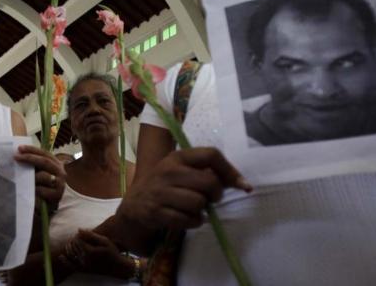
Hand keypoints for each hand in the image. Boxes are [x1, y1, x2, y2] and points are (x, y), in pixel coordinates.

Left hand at [14, 145, 65, 208]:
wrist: (49, 207)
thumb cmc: (42, 188)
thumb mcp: (39, 174)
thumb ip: (33, 165)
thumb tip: (19, 153)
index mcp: (57, 164)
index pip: (45, 153)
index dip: (32, 150)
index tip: (19, 148)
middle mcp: (61, 172)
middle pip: (45, 161)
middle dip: (29, 158)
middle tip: (16, 157)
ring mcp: (60, 184)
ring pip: (44, 176)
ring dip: (32, 177)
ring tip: (21, 178)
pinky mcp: (57, 195)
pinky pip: (42, 190)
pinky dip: (34, 190)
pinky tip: (28, 191)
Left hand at [67, 230, 133, 278]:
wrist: (117, 266)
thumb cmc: (112, 251)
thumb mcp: (104, 241)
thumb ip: (91, 235)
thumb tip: (78, 229)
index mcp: (89, 251)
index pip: (77, 240)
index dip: (78, 235)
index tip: (81, 233)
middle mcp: (84, 259)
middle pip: (73, 246)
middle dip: (74, 240)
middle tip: (78, 237)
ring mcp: (83, 266)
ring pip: (71, 254)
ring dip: (69, 247)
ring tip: (72, 242)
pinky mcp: (84, 270)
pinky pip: (71, 266)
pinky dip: (65, 261)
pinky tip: (61, 256)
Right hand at [116, 147, 251, 230]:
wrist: (134, 205)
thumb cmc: (165, 186)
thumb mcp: (181, 171)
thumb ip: (206, 172)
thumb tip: (242, 183)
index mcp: (178, 157)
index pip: (211, 154)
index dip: (230, 170)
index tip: (242, 185)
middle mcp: (168, 171)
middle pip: (209, 182)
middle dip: (216, 195)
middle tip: (210, 199)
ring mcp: (161, 192)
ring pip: (199, 203)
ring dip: (202, 210)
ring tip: (195, 209)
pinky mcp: (157, 212)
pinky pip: (188, 219)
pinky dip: (194, 222)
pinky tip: (188, 219)